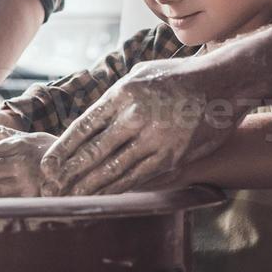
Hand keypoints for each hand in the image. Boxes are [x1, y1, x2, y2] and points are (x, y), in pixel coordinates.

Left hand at [40, 56, 241, 195]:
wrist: (223, 83)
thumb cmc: (177, 77)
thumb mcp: (140, 74)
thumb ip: (115, 98)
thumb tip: (90, 123)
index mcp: (124, 93)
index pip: (84, 126)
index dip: (63, 149)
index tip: (48, 164)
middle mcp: (137, 116)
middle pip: (94, 151)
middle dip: (70, 172)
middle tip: (52, 187)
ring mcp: (156, 138)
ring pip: (115, 169)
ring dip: (90, 186)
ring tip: (72, 197)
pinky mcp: (173, 156)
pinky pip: (139, 176)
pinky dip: (119, 188)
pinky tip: (105, 196)